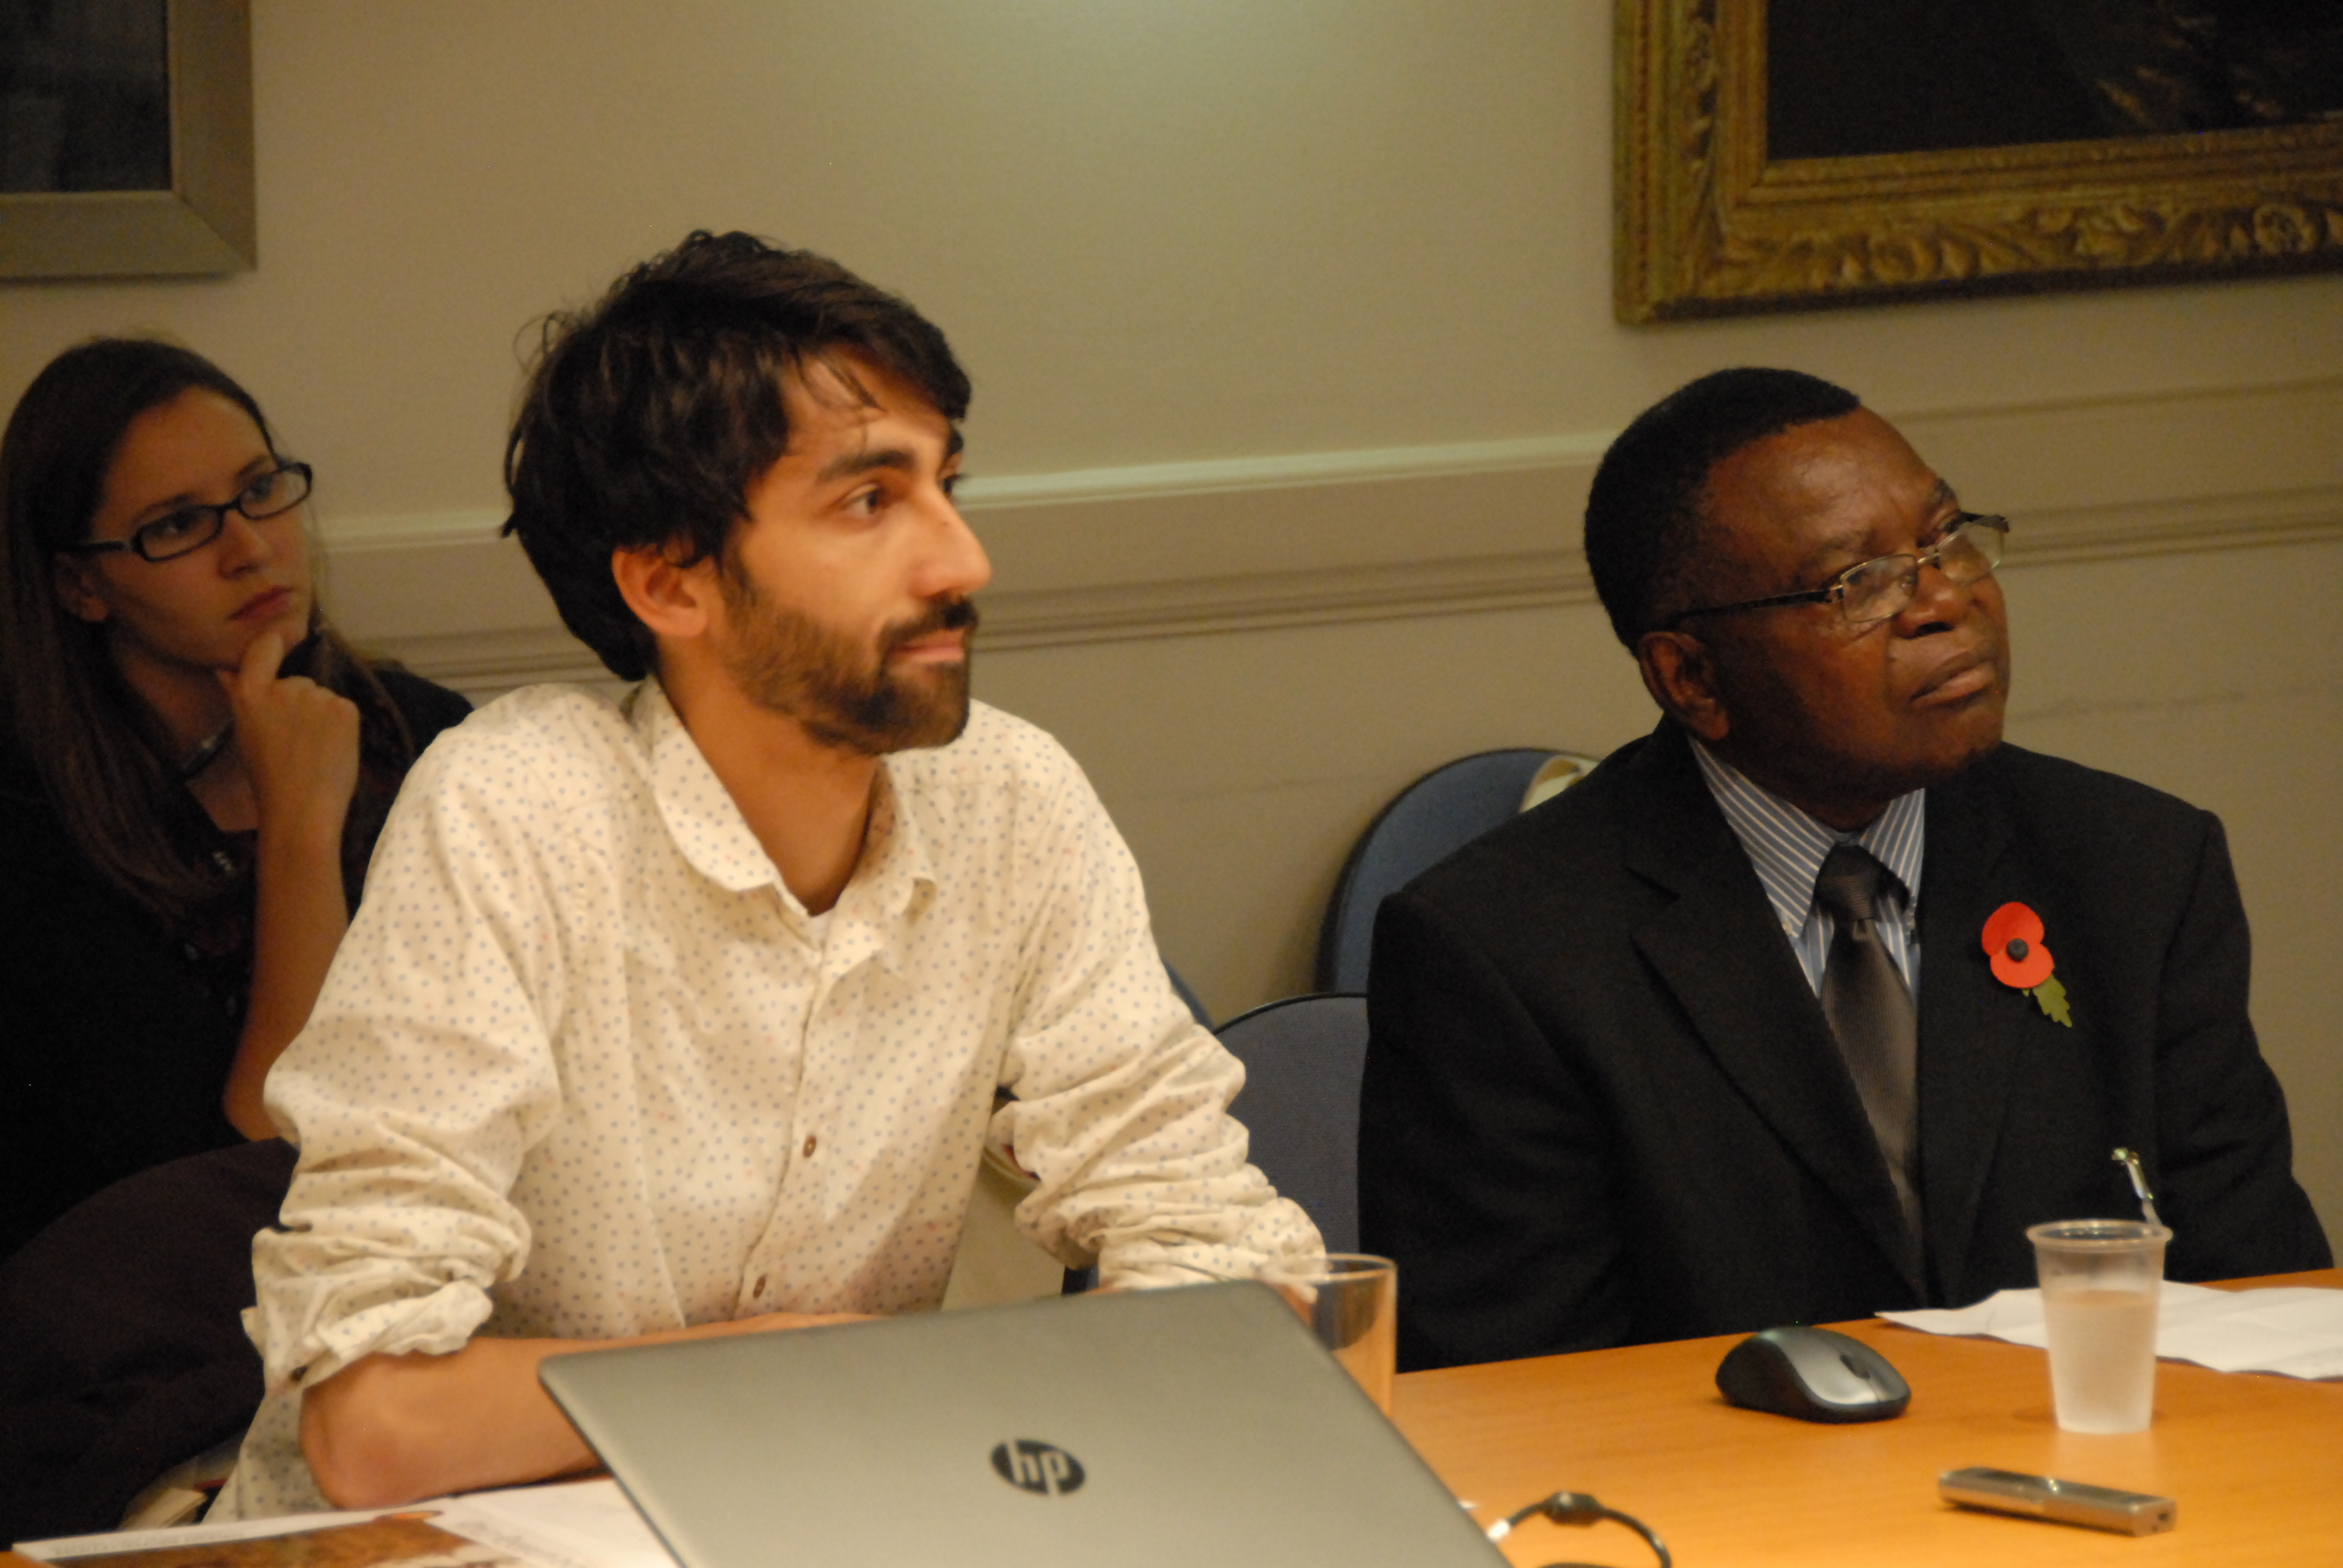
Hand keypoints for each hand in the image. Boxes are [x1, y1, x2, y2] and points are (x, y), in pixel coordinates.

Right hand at [218, 630, 361, 844]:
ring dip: (320, 715)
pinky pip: (342, 708)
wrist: (301, 808)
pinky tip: (330, 749)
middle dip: (298, 703)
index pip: (264, 648)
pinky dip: (339, 725)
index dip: (273, 643)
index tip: (279, 644)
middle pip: (297, 682)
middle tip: (294, 740)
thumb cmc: (268, 777)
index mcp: (250, 693)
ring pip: (321, 697)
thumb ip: (238, 696)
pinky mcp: (345, 707)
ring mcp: (317, 696)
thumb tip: (223, 670)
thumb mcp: (246, 733)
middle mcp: (284, 687)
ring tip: (312, 750)